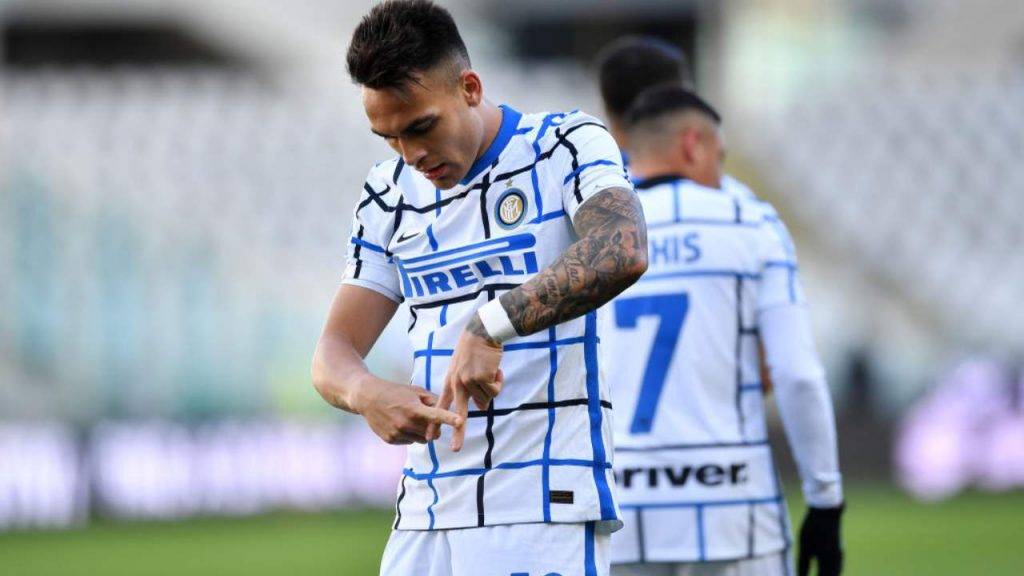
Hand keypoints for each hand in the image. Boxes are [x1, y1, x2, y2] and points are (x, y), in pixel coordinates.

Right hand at [353, 375, 462, 444]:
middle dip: (434, 428)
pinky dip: (410, 435)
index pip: (436, 415)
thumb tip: (447, 407)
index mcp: (413, 408)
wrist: (368, 398)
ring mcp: (398, 433)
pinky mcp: (391, 440)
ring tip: (411, 419)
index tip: (460, 422)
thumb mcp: (415, 391)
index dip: (449, 419)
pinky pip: (410, 442)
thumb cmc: (395, 391)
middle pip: (432, 434)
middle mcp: (406, 423)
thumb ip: (432, 400)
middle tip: (427, 418)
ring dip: (422, 433)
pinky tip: (400, 423)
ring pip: (422, 440)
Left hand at [432, 316, 503, 450]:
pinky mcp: (481, 377)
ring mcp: (468, 380)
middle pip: (457, 413)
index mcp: (450, 381)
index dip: (436, 422)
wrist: (483, 331)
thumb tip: (481, 409)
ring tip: (490, 369)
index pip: (440, 405)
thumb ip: (470, 389)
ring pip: (486, 399)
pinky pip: (495, 390)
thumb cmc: (476, 349)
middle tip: (455, 450)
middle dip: (458, 433)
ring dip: (492, 386)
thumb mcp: (467, 370)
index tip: (430, 437)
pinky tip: (495, 368)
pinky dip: (499, 380)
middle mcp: (456, 383)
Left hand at [798, 504, 843, 575]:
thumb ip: (803, 563)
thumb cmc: (813, 527)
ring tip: (813, 575)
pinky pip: (834, 570)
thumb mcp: (805, 545)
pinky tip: (822, 574)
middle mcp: (836, 562)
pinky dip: (828, 574)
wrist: (826, 510)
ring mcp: (838, 557)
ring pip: (833, 575)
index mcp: (828, 562)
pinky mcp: (837, 553)